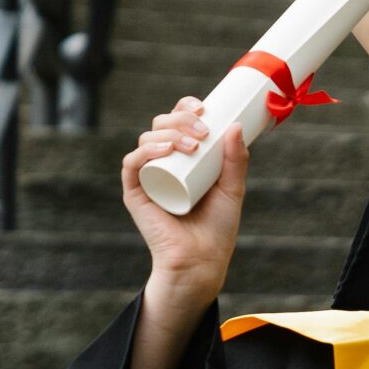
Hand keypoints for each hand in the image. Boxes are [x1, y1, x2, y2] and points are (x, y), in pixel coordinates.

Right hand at [121, 98, 246, 320]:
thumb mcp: (232, 188)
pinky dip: (146, 151)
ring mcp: (147, 176)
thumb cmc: (217, 227)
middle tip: (203, 131)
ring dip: (168, 133)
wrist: (201, 260)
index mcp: (182, 157)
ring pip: (147, 139)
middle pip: (160, 125)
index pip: (177, 122)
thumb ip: (236, 160)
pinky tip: (164, 149)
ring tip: (192, 145)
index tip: (204, 107)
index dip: (185, 108)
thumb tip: (237, 125)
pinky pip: (132, 164)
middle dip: (181, 119)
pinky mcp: (135, 193)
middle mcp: (162, 162)